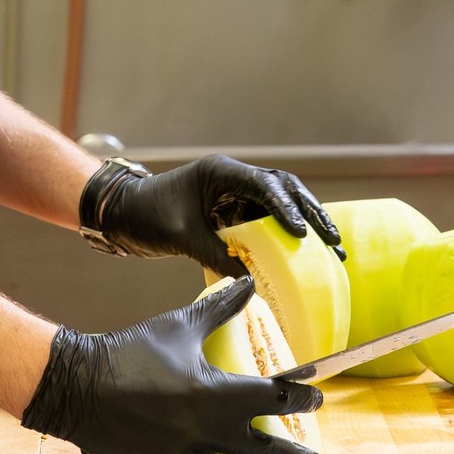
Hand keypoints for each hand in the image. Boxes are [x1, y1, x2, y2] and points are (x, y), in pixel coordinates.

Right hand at [20, 278, 324, 453]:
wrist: (79, 386)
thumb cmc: (133, 352)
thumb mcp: (180, 326)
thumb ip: (220, 309)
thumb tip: (248, 282)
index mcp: (216, 395)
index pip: (276, 399)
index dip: (301, 397)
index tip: (316, 396)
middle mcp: (207, 431)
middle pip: (265, 450)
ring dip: (240, 453)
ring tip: (256, 453)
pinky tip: (194, 451)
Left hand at [89, 154, 344, 276]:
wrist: (120, 214)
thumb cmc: (144, 215)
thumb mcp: (180, 236)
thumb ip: (215, 254)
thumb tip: (250, 281)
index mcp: (220, 173)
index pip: (263, 185)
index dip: (286, 208)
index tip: (302, 233)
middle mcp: (232, 179)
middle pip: (283, 190)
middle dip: (311, 213)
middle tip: (334, 241)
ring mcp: (233, 195)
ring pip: (279, 206)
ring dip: (304, 225)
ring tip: (330, 250)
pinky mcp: (230, 213)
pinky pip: (263, 223)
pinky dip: (282, 239)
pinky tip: (301, 258)